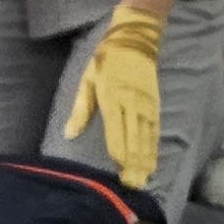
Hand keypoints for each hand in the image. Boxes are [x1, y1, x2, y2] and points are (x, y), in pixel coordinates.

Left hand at [66, 6, 166, 188]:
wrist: (135, 40)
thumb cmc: (106, 60)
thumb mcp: (87, 80)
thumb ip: (80, 108)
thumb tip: (69, 133)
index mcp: (111, 97)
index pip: (116, 128)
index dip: (118, 150)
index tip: (118, 169)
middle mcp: (131, 102)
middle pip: (134, 137)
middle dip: (134, 162)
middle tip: (133, 184)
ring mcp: (145, 103)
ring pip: (147, 135)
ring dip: (145, 158)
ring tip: (144, 178)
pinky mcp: (154, 103)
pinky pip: (155, 128)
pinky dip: (154, 145)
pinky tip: (153, 159)